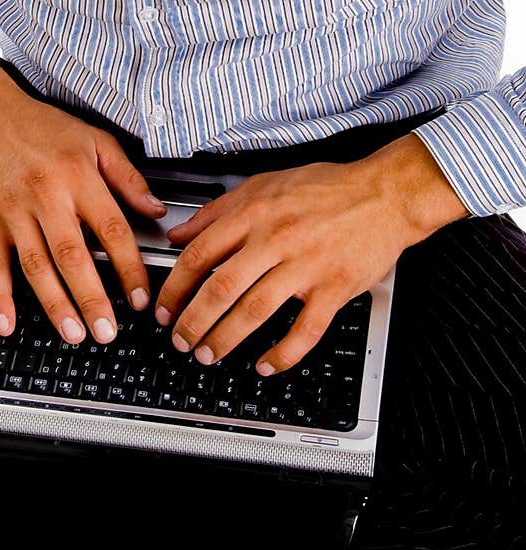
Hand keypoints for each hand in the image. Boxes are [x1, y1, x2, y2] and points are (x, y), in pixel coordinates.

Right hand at [0, 58, 166, 345]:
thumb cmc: (40, 127)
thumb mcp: (95, 140)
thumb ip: (128, 177)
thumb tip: (157, 211)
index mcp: (78, 178)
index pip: (111, 230)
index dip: (128, 268)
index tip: (140, 297)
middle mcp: (46, 197)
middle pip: (72, 256)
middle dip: (92, 298)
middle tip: (107, 332)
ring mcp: (14, 212)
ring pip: (36, 266)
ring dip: (54, 304)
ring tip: (73, 332)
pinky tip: (7, 322)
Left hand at [152, 133, 468, 375]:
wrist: (386, 194)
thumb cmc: (327, 187)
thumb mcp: (263, 183)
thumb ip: (218, 210)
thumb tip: (180, 234)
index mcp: (254, 213)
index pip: (200, 254)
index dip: (175, 287)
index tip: (164, 308)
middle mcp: (276, 239)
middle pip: (221, 287)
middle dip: (193, 321)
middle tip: (180, 341)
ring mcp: (306, 266)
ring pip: (255, 310)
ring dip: (225, 339)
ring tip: (208, 354)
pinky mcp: (335, 288)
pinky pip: (305, 330)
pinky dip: (282, 354)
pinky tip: (264, 365)